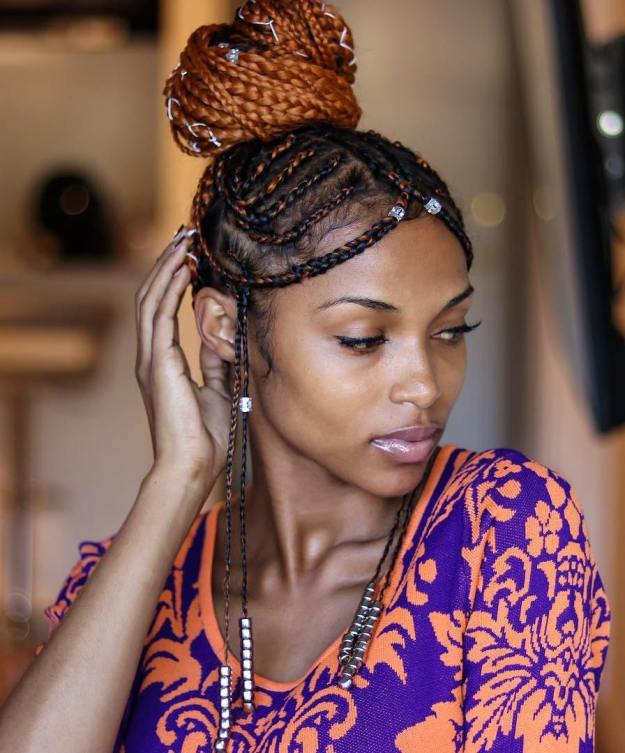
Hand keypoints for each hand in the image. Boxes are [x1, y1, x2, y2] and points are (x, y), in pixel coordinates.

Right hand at [134, 226, 231, 486]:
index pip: (162, 309)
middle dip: (166, 262)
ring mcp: (150, 358)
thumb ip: (216, 360)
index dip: (172, 279)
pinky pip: (160, 315)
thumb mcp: (218, 388)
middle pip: (151, 296)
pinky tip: (184, 268)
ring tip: (183, 240)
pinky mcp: (157, 363)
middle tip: (184, 234)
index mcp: (162, 362)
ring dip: (166, 266)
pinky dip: (170, 288)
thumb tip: (221, 334)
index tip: (189, 255)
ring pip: (150, 298)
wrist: (193, 465)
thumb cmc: (206, 436)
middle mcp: (151, 355)